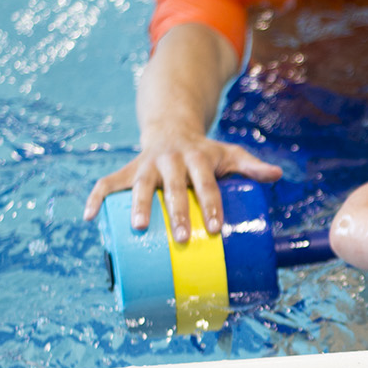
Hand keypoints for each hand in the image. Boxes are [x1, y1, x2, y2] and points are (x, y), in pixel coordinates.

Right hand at [83, 131, 281, 241]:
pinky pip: (106, 183)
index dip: (210, 204)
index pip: (206, 183)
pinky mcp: (127, 170)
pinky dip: (95, 198)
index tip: (214, 229)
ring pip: (139, 184)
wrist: (172, 128)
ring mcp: (146, 164)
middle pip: (173, 187)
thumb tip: (278, 176)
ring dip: (138, 205)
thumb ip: (252, 166)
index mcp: (197, 157)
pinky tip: (88, 217)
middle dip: (176, 213)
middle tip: (180, 239)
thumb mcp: (230, 153)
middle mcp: (170, 159)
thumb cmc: (206, 153)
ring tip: (139, 229)